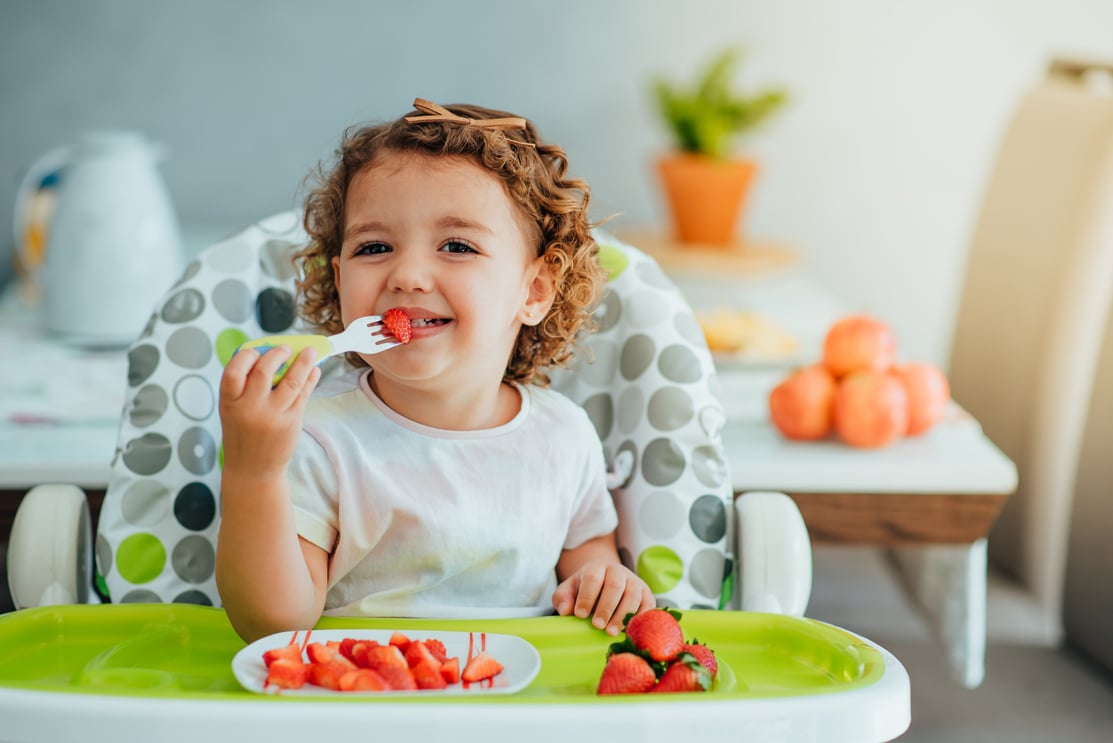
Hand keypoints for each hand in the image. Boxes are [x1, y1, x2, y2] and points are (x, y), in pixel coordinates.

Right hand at [218, 345, 320, 475]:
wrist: (253, 470)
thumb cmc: (242, 434)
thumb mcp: (232, 411)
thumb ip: (244, 388)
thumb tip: (270, 357)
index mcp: (229, 403)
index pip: (233, 371)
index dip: (246, 356)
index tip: (257, 351)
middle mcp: (249, 408)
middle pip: (264, 371)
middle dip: (278, 354)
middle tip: (286, 348)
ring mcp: (272, 415)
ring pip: (291, 381)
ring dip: (303, 363)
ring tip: (311, 352)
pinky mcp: (291, 422)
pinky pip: (303, 395)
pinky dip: (310, 379)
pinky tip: (314, 371)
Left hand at [552, 560, 655, 635]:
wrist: (605, 580)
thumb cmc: (584, 589)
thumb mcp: (569, 590)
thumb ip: (563, 598)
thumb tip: (566, 611)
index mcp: (597, 567)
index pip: (593, 578)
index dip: (587, 596)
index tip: (580, 614)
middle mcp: (617, 571)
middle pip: (614, 586)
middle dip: (606, 607)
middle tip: (597, 625)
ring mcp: (634, 581)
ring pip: (632, 595)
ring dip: (622, 615)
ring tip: (611, 632)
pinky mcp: (646, 594)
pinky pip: (648, 605)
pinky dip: (640, 618)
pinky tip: (629, 631)